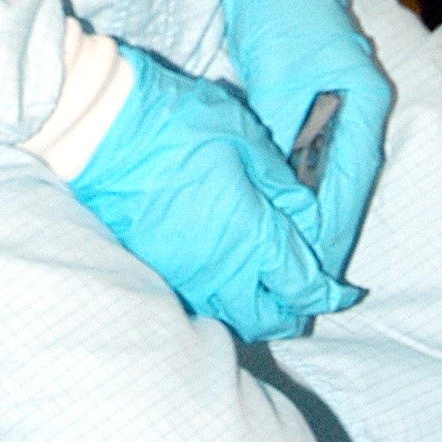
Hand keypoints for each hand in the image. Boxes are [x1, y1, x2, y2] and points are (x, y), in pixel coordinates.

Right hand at [69, 46, 358, 345]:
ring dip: (256, 312)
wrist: (98, 129)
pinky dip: (220, 301)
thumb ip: (280, 180)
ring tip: (266, 290)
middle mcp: (217, 268)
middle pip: (268, 318)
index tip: (342, 292)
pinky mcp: (153, 268)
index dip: (327, 293)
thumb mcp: (244, 135)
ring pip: (230, 318)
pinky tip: (225, 278)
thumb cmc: (176, 122)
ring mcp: (180, 274)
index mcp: (249, 234)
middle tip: (305, 294)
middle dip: (294, 312)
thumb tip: (304, 212)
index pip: (300, 283)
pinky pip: (198, 303)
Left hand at [214, 0, 392, 279]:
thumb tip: (290, 187)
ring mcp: (332, 105)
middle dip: (323, 230)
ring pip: (322, 173)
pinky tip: (275, 209)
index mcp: (362, 102)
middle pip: (342, 184)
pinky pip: (303, 155)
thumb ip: (290, 131)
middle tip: (301, 278)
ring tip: (288, 256)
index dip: (332, 227)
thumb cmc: (281, 8)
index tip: (316, 267)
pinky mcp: (306, 99)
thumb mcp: (283, 74)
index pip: (351, 182)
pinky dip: (293, 183)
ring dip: (307, 212)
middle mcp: (355, 109)